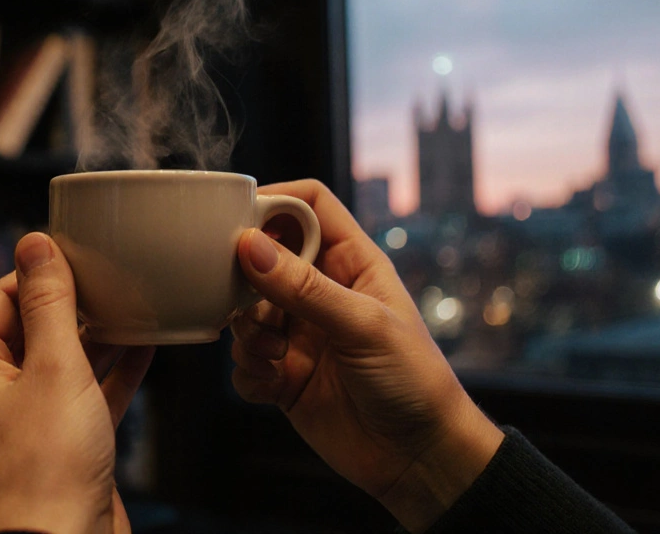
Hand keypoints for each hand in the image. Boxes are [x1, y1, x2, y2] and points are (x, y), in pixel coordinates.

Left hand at [0, 232, 154, 533]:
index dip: (42, 273)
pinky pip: (78, 399)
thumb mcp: (54, 367)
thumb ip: (49, 303)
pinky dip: (107, 375)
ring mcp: (17, 427)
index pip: (0, 298)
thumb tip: (34, 245)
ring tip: (134, 307)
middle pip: (28, 330)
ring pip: (57, 365)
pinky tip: (144, 349)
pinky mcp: (51, 451)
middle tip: (112, 277)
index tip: (81, 254)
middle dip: (73, 305)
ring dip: (96, 338)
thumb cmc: (47, 469)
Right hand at [230, 180, 503, 532]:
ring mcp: (300, 334)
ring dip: (247, 332)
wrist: (421, 459)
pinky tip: (274, 385)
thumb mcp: (363, 325)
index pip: (307, 206)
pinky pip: (244, 362)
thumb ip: (304, 287)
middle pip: (262, 258)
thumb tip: (250, 246)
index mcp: (351, 262)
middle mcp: (321, 292)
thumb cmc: (415, 381)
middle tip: (247, 304)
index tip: (239, 219)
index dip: (273, 201)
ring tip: (273, 354)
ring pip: (244, 312)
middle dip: (246, 280)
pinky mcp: (284, 376)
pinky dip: (248, 372)